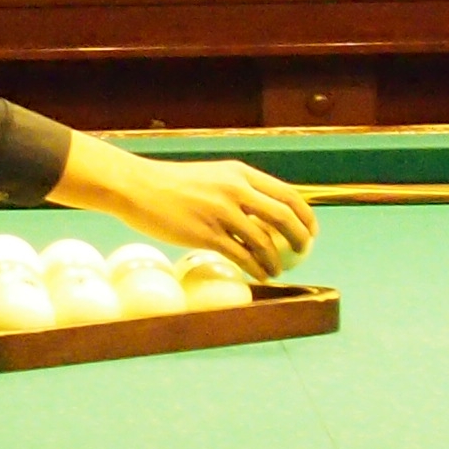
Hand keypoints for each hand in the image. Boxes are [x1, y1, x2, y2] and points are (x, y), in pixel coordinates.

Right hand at [51, 135, 316, 278]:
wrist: (137, 187)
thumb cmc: (172, 185)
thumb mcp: (212, 177)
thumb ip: (237, 190)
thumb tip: (264, 213)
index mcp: (240, 173)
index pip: (287, 194)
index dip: (305, 215)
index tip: (311, 231)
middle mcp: (235, 190)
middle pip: (283, 217)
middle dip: (300, 238)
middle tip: (303, 252)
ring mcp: (221, 212)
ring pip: (263, 241)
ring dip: (276, 260)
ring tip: (277, 270)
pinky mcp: (205, 234)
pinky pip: (241, 256)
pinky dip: (257, 268)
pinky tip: (260, 275)